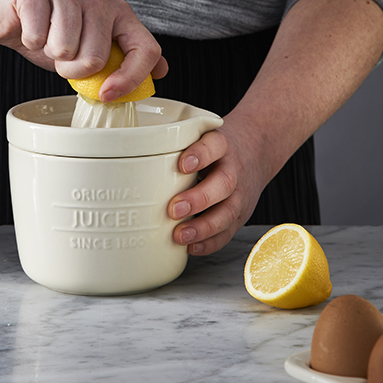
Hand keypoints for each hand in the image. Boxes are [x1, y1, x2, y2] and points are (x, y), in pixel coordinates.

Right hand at [0, 0, 167, 100]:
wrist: (7, 14)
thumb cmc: (51, 37)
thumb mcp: (91, 53)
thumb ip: (122, 61)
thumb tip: (160, 72)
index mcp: (120, 14)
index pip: (146, 49)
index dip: (130, 79)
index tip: (107, 95)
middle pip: (96, 58)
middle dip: (72, 70)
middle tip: (62, 57)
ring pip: (66, 49)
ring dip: (50, 56)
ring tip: (46, 41)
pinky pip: (38, 35)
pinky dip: (29, 41)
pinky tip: (30, 29)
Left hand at [167, 117, 268, 255]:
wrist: (255, 150)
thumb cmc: (214, 149)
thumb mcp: (201, 136)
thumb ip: (174, 145)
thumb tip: (127, 161)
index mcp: (221, 145)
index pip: (214, 145)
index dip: (200, 155)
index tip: (182, 164)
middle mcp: (233, 169)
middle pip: (223, 183)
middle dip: (199, 198)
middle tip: (174, 209)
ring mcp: (239, 193)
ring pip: (228, 211)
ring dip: (204, 226)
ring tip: (180, 235)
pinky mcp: (240, 214)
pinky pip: (228, 231)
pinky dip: (211, 242)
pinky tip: (192, 246)